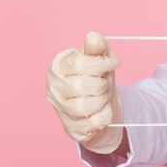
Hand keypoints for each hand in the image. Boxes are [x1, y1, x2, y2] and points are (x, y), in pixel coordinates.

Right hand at [46, 31, 123, 153]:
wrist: (102, 106)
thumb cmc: (97, 78)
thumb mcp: (101, 60)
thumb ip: (97, 47)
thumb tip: (93, 37)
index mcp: (58, 67)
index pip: (82, 64)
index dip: (103, 63)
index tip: (113, 62)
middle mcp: (53, 88)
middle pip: (83, 86)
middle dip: (101, 85)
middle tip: (102, 84)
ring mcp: (59, 110)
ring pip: (85, 106)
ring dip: (102, 101)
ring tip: (101, 97)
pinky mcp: (71, 129)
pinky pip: (93, 123)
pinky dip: (105, 116)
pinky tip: (102, 111)